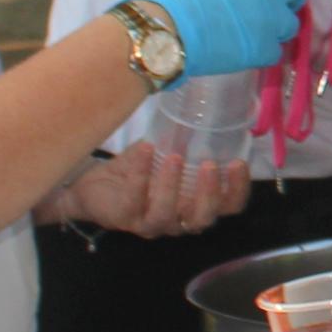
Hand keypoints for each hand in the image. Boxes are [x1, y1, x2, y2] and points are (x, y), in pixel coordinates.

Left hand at [58, 142, 249, 240]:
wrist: (93, 185)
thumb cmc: (138, 170)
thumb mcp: (167, 154)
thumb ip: (187, 142)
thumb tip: (208, 108)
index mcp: (195, 206)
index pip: (227, 207)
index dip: (238, 190)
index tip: (239, 162)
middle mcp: (178, 220)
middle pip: (203, 219)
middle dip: (210, 194)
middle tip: (209, 165)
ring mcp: (150, 224)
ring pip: (168, 215)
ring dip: (172, 186)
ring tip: (174, 157)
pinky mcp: (125, 218)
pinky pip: (135, 198)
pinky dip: (141, 172)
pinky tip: (145, 149)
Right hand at [128, 0, 307, 78]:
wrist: (169, 27)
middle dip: (286, 3)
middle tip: (270, 16)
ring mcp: (272, 18)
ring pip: (290, 25)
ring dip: (276, 31)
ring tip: (251, 39)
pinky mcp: (267, 48)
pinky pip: (275, 53)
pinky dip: (263, 55)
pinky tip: (244, 55)